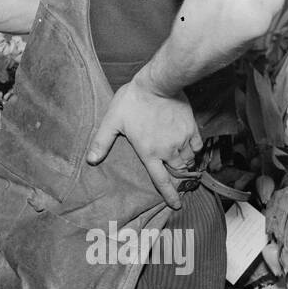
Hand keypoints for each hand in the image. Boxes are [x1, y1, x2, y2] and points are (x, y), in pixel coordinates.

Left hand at [86, 71, 201, 209]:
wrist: (159, 83)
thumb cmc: (133, 101)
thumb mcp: (112, 121)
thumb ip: (102, 142)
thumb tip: (90, 160)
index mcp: (149, 153)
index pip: (161, 181)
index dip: (170, 195)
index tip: (177, 205)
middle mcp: (168, 151)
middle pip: (177, 172)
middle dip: (177, 177)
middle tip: (176, 178)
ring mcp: (182, 140)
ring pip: (188, 160)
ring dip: (184, 163)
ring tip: (179, 161)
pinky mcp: (192, 128)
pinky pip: (197, 146)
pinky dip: (194, 150)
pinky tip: (188, 147)